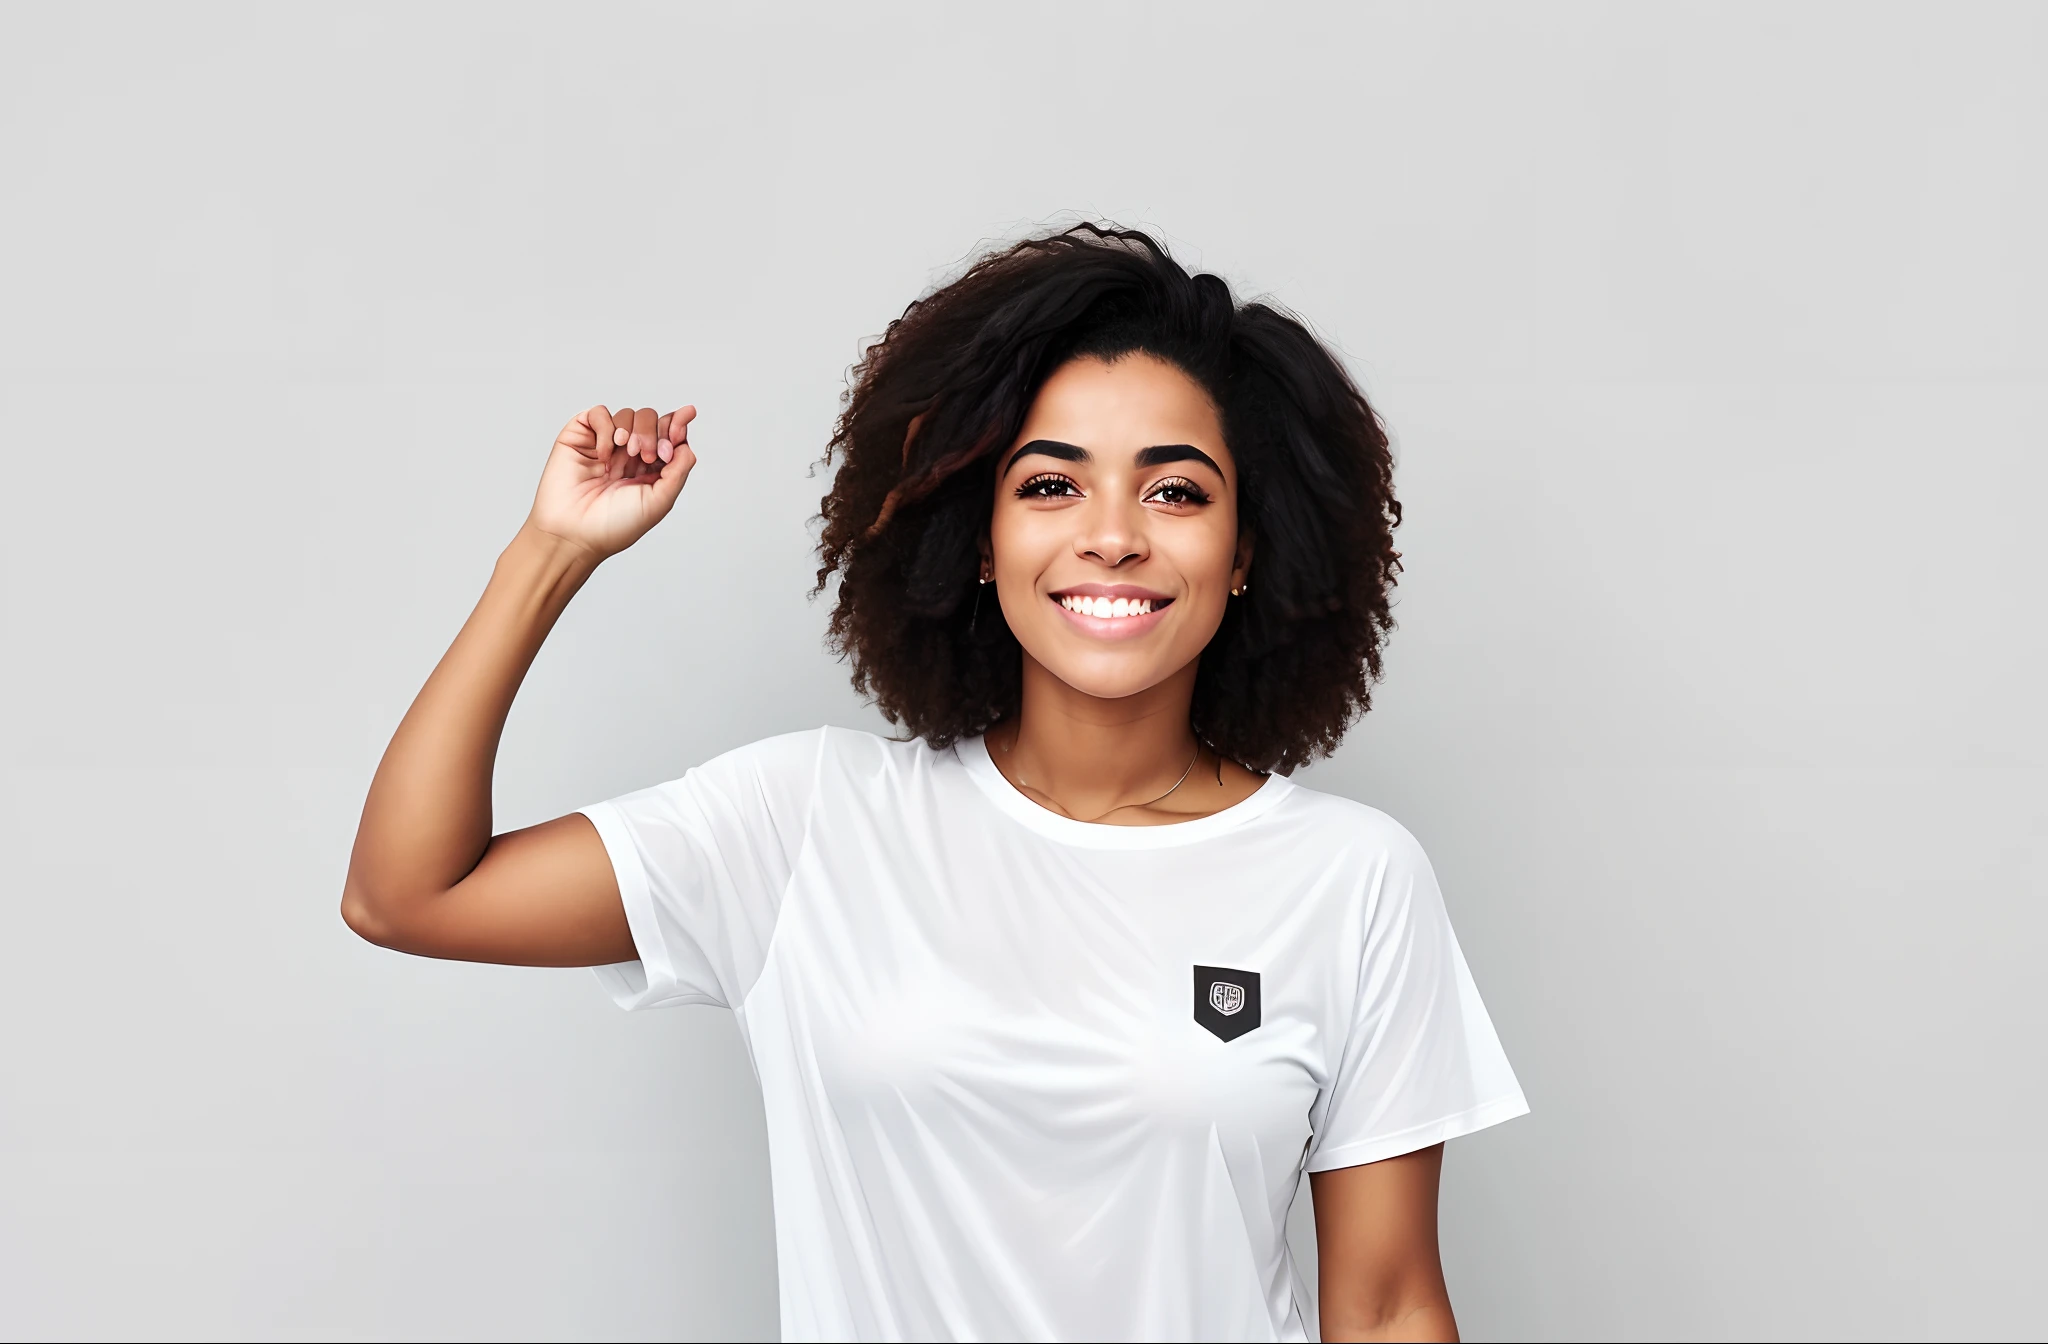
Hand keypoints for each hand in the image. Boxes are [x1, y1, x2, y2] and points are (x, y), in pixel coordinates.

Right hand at [525, 403, 698, 561]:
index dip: (679, 424)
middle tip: (644, 455)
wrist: (574, 533)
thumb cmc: (614, 526)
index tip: (683, 423)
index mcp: (651, 469)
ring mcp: (606, 445)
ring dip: (632, 430)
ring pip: (628, 415)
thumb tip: (686, 442)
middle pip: (653, 420)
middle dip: (654, 432)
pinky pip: (599, 413)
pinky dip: (606, 428)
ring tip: (626, 454)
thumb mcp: (659, 501)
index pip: (671, 435)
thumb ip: (679, 470)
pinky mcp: (581, 438)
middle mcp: (630, 455)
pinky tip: (603, 454)